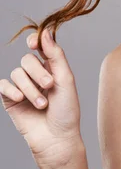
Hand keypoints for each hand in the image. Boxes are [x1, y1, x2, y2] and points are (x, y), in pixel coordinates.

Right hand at [1, 29, 82, 163]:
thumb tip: (46, 32)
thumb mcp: (65, 79)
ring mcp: (22, 86)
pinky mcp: (10, 99)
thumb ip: (55, 55)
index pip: (40, 47)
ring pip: (16, 73)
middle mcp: (36, 75)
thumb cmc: (66, 110)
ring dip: (30, 88)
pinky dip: (12, 91)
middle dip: (38, 73)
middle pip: (27, 60)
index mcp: (52, 68)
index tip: (34, 43)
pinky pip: (3, 85)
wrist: (56, 137)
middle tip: (49, 86)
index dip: (35, 41)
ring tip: (42, 104)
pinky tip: (21, 100)